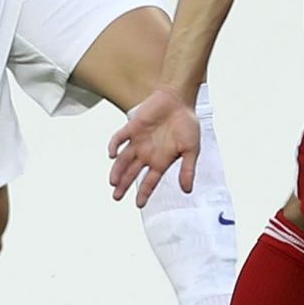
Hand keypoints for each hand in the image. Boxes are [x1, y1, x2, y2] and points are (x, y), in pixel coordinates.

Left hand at [107, 88, 199, 206]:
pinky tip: (112, 154)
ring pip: (123, 159)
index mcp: (161, 160)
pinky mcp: (133, 127)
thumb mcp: (191, 149)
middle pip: (132, 173)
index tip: (139, 204)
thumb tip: (187, 190)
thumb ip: (187, 169)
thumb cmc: (187, 122)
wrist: (179, 99)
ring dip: (118, 170)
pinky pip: (120, 138)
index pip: (150, 181)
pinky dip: (114, 146)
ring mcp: (139, 140)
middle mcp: (148, 152)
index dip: (144, 193)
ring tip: (113, 182)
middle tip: (116, 197)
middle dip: (124, 185)